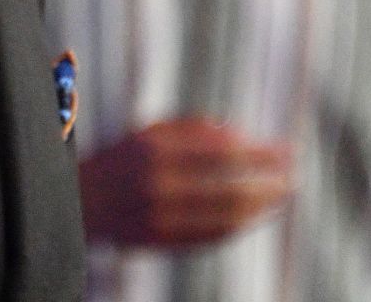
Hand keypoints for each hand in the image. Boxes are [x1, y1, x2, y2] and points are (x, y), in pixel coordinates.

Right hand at [78, 117, 293, 247]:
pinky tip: (256, 217)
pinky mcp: (160, 241)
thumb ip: (193, 130)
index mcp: (154, 149)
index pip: (224, 153)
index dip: (260, 153)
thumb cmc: (121, 159)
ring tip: (282, 197)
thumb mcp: (149, 132)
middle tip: (292, 176)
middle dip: (269, 183)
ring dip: (262, 208)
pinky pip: (212, 238)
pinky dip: (240, 227)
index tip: (285, 150)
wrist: (77, 199)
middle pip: (231, 189)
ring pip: (226, 219)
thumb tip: (243, 137)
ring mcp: (158, 217)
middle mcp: (156, 184)